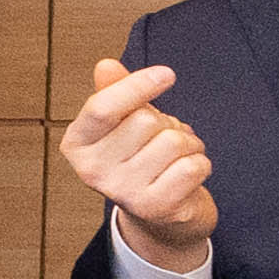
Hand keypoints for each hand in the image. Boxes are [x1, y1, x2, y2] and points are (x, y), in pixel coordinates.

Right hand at [57, 56, 217, 273]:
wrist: (159, 213)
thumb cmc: (140, 156)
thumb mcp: (123, 122)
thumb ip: (116, 92)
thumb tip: (106, 65)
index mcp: (77, 143)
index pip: (102, 107)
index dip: (136, 86)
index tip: (167, 73)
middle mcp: (91, 171)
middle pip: (145, 121)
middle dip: (166, 123)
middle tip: (162, 138)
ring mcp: (122, 192)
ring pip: (173, 142)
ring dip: (188, 143)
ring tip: (176, 156)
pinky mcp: (155, 208)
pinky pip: (193, 167)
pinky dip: (201, 163)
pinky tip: (187, 174)